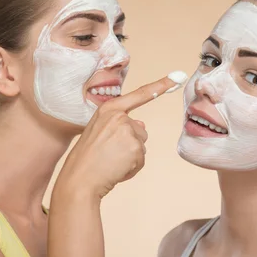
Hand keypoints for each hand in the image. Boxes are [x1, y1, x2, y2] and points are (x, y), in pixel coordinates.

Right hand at [56, 75, 183, 198]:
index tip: (177, 77)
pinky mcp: (136, 147)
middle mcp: (120, 116)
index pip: (139, 94)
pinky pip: (141, 159)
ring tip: (111, 162)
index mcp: (109, 109)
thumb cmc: (86, 158)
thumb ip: (119, 125)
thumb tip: (142, 125)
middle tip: (108, 155)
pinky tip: (116, 169)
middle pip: (140, 130)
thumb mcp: (99, 132)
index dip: (161, 85)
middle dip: (130, 144)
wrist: (79, 179)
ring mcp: (128, 131)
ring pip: (141, 145)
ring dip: (131, 157)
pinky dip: (131, 168)